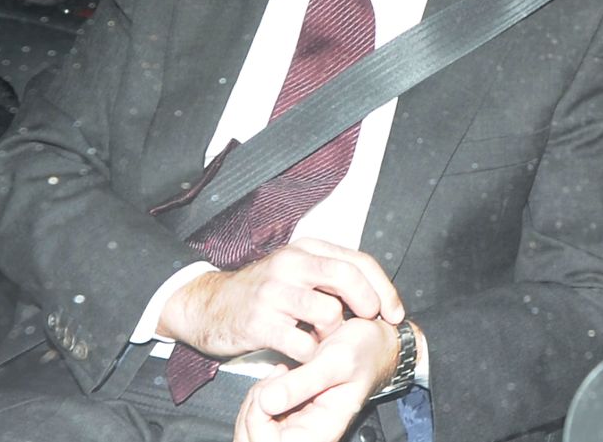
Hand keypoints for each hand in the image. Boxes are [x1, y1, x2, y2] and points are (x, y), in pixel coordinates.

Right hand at [159, 238, 404, 361]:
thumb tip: (377, 293)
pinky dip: (312, 354)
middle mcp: (291, 264)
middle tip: (372, 322)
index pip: (359, 261)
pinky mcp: (260, 323)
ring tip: (326, 338)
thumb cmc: (263, 292)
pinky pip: (303, 344)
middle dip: (370, 303)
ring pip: (329, 313)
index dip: (384, 288)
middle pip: (348, 277)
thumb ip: (331, 274)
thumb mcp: (296, 270)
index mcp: (306, 249)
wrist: (207, 305)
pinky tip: (306, 352)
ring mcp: (274, 293)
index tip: (395, 312)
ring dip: (336, 334)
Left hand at [233, 318, 405, 441]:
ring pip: (251, 430)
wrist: (373, 341)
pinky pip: (257, 416)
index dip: (258, 417)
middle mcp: (306, 434)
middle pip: (253, 439)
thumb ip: (304, 381)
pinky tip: (277, 376)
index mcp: (321, 432)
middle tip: (276, 375)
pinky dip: (259, 395)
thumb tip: (267, 402)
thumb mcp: (337, 360)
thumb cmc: (364, 351)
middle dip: (252, 407)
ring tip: (278, 374)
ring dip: (254, 399)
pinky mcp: (289, 414)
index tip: (272, 384)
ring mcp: (295, 426)